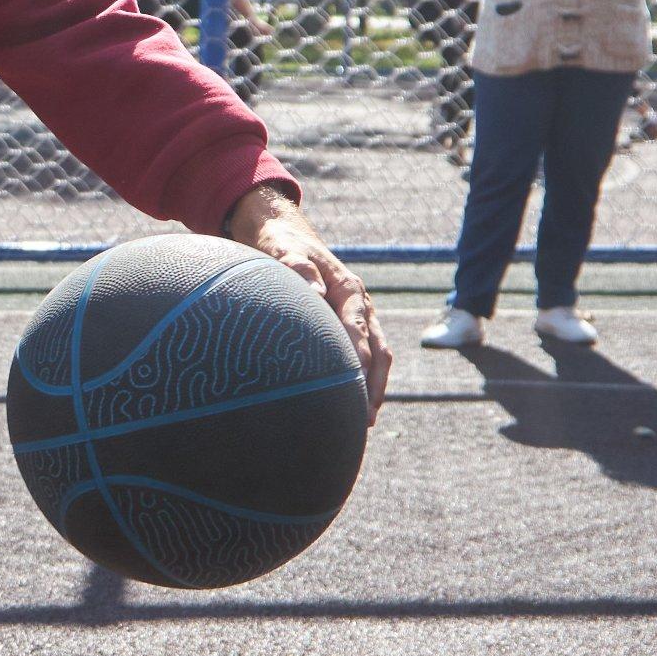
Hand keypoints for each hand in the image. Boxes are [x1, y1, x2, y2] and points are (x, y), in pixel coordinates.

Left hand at [220, 186, 391, 424]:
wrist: (284, 235)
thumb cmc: (278, 244)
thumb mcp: (281, 249)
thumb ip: (295, 266)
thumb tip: (314, 290)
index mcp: (347, 287)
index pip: (358, 325)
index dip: (358, 355)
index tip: (353, 382)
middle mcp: (360, 303)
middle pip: (378, 347)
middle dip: (373, 382)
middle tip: (363, 417)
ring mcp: (358, 315)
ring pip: (378, 355)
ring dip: (374, 387)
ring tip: (364, 421)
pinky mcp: (350, 325)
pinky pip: (366, 355)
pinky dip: (364, 380)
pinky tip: (352, 406)